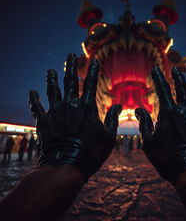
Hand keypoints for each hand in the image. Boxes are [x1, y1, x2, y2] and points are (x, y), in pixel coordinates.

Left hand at [29, 53, 121, 181]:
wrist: (66, 167)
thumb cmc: (91, 153)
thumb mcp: (109, 137)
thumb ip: (113, 118)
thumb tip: (118, 105)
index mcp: (87, 108)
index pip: (92, 83)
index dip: (94, 71)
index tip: (95, 61)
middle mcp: (71, 105)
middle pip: (71, 81)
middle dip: (71, 67)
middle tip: (70, 55)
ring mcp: (56, 112)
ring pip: (53, 90)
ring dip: (51, 79)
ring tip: (50, 70)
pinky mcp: (44, 122)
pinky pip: (37, 107)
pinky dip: (34, 99)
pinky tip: (32, 92)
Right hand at [135, 67, 185, 184]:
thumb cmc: (168, 158)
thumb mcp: (149, 142)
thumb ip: (144, 123)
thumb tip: (138, 109)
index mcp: (167, 113)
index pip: (161, 90)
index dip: (158, 78)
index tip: (155, 69)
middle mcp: (183, 110)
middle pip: (179, 88)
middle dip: (175, 76)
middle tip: (173, 69)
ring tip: (183, 75)